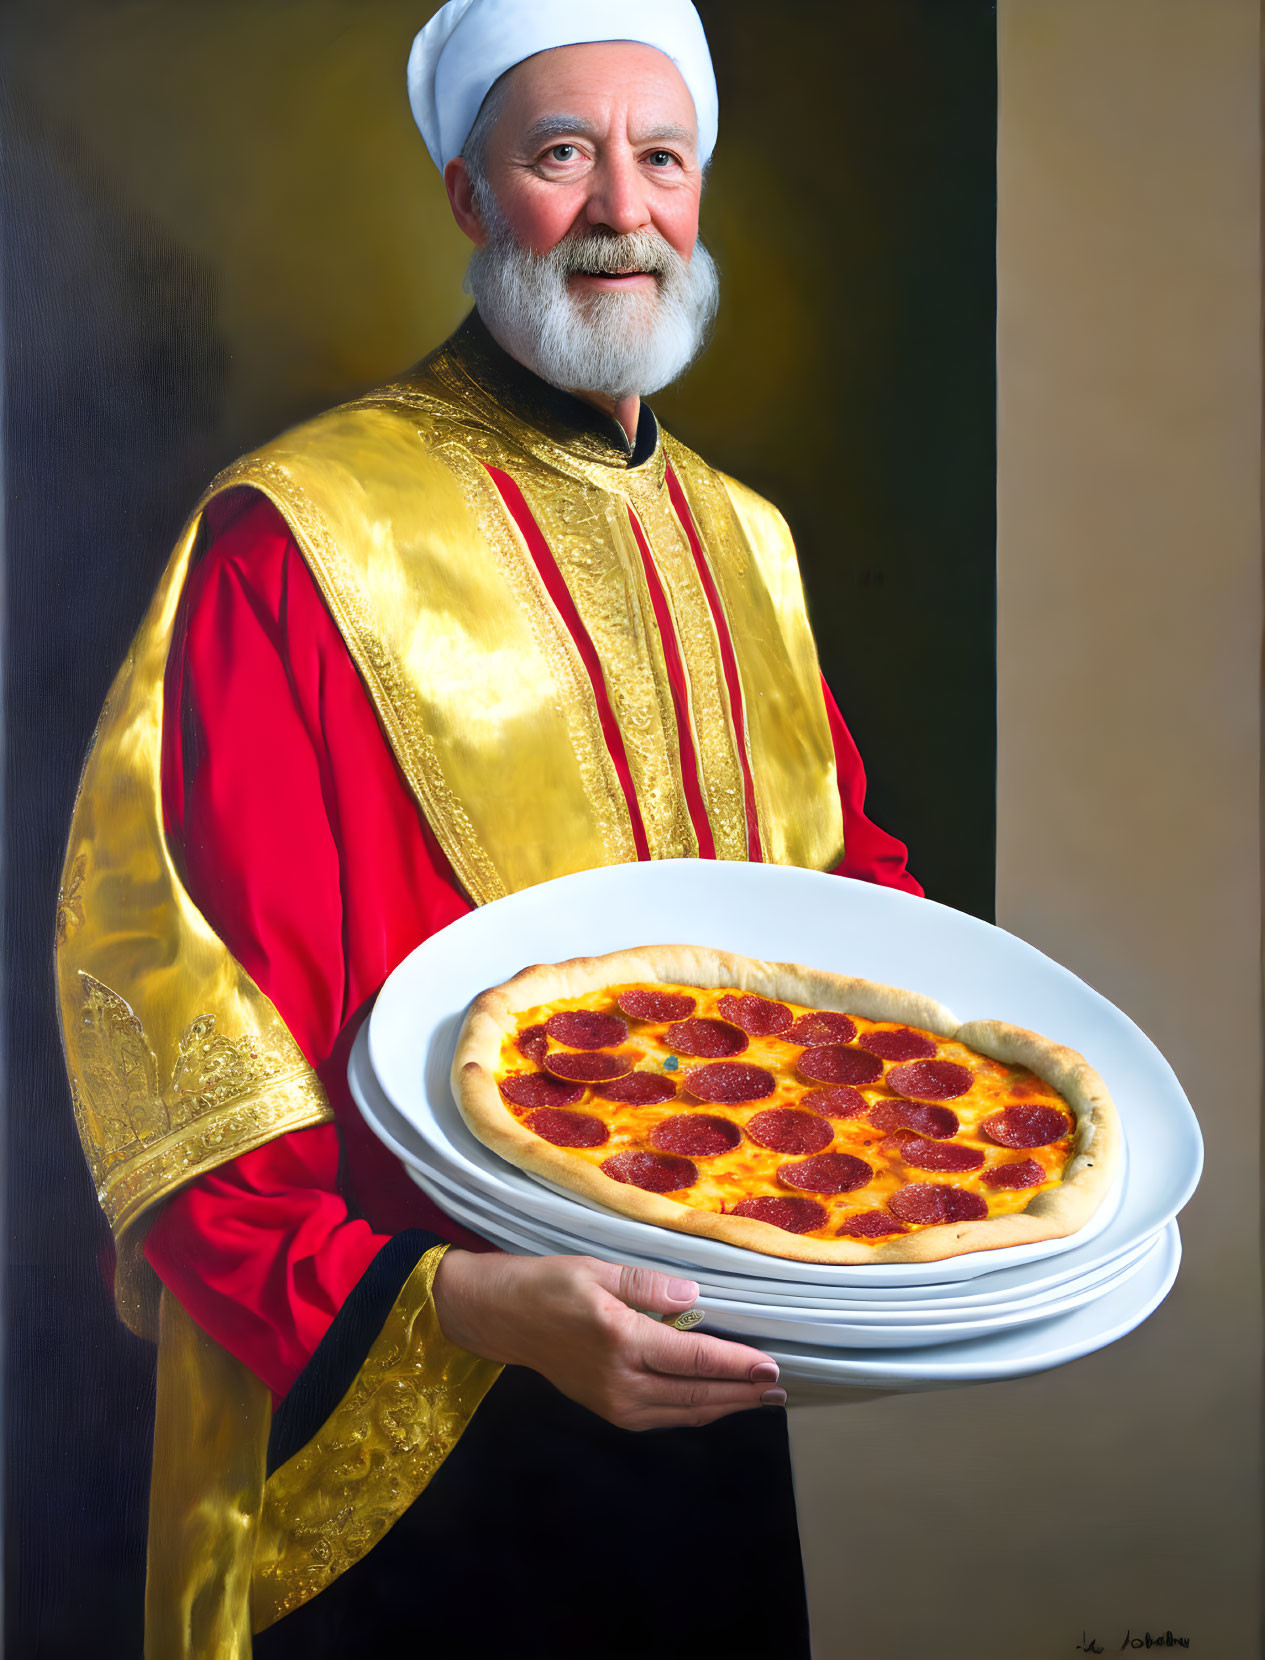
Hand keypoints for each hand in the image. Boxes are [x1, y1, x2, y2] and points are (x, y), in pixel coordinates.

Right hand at [431, 1250, 785, 1429]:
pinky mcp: (607, 1410)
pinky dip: (694, 1410)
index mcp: (620, 1341)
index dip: (736, 1365)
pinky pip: (663, 1416)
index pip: (693, 1359)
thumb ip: (649, 1286)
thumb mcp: (598, 1270)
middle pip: (695, 1395)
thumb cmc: (549, 1285)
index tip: (769, 1367)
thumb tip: (694, 1298)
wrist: (504, 1317)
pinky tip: (712, 1401)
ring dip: (723, 1406)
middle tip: (778, 1389)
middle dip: (741, 1394)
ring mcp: (613, 1403)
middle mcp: (619, 1381)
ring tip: (757, 1399)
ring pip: (682, 1413)